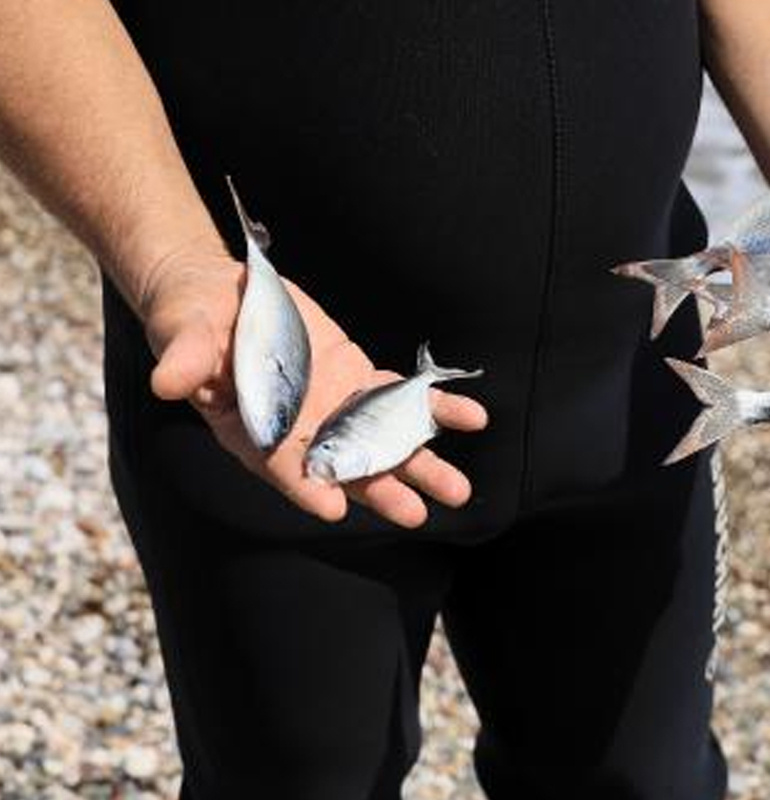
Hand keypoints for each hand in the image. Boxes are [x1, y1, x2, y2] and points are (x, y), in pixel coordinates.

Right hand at [139, 247, 487, 526]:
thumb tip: (168, 381)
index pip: (280, 466)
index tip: (334, 509)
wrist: (219, 296)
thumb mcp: (183, 334)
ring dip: (419, 462)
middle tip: (418, 513)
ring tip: (458, 489)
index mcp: (251, 430)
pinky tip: (472, 418)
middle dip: (381, 489)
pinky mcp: (356, 380)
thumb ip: (184, 359)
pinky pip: (400, 398)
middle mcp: (299, 429)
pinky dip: (433, 408)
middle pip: (343, 467)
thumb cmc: (191, 321)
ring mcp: (332, 407)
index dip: (305, 487)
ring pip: (380, 442)